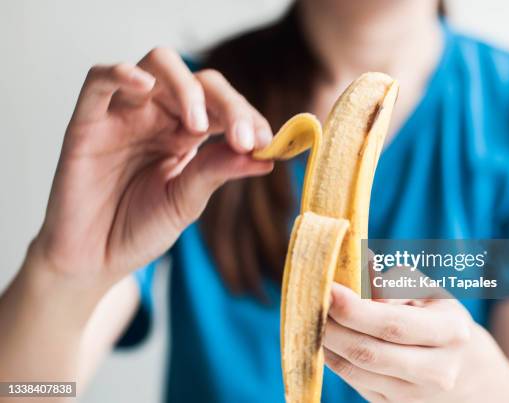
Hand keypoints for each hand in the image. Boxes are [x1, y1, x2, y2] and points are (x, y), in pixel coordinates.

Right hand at [30, 48, 272, 288]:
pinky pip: (100, 80)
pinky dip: (122, 73)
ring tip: (199, 125)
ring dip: (187, 87)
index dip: (249, 118)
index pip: (224, 106)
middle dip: (230, 105)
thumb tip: (267, 157)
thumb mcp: (186, 202)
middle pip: (200, 82)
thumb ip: (218, 171)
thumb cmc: (137, 229)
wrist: (92, 260)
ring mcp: (125, 115)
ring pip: (158, 66)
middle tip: (245, 139)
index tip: (268, 143)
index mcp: (187, 135)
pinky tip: (144, 85)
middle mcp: (159, 117)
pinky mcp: (88, 121)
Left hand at [323, 283, 473, 402]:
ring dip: (327, 344)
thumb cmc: (439, 318)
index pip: (393, 325)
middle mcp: (437, 371)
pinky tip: (326, 338)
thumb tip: (362, 266)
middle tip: (311, 303)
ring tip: (314, 318)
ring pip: (356, 371)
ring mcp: (415, 397)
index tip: (328, 289)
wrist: (465, 371)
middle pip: (369, 353)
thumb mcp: (427, 293)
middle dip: (332, 327)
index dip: (354, 309)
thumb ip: (395, 281)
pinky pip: (354, 383)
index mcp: (450, 333)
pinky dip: (334, 359)